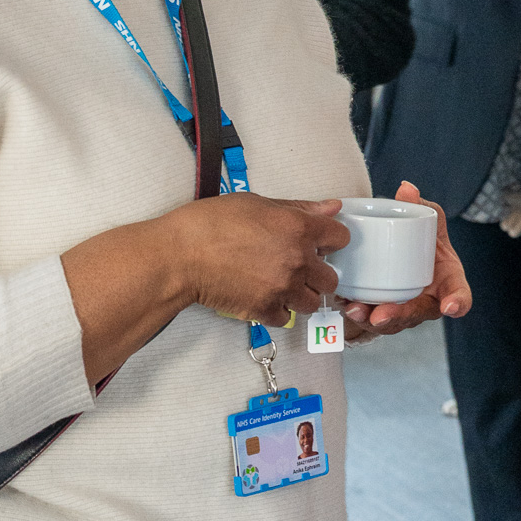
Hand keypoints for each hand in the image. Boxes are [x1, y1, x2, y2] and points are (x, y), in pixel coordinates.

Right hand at [163, 193, 348, 328]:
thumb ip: (299, 207)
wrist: (180, 255)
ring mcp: (283, 288)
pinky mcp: (265, 310)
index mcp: (298, 228)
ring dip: (300, 295)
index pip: (341, 238)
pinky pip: (287, 318)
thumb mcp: (257, 202)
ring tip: (280, 285)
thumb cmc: (211, 222)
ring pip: (312, 302)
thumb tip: (332, 207)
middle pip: (331, 278)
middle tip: (298, 268)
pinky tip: (264, 296)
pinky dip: (278, 310)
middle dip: (317, 273)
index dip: (330, 239)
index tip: (319, 242)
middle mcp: (297, 260)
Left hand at [336, 181, 471, 339]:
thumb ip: (422, 206)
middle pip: (419, 314)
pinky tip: (345, 306)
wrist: (410, 255)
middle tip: (381, 314)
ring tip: (356, 310)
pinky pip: (374, 320)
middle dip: (399, 316)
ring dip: (372, 320)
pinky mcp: (387, 314)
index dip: (458, 302)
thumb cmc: (426, 243)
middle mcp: (431, 301)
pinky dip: (359, 315)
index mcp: (449, 281)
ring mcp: (409, 311)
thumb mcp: (430, 222)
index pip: (460, 295)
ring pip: (393, 323)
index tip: (451, 306)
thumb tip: (405, 188)